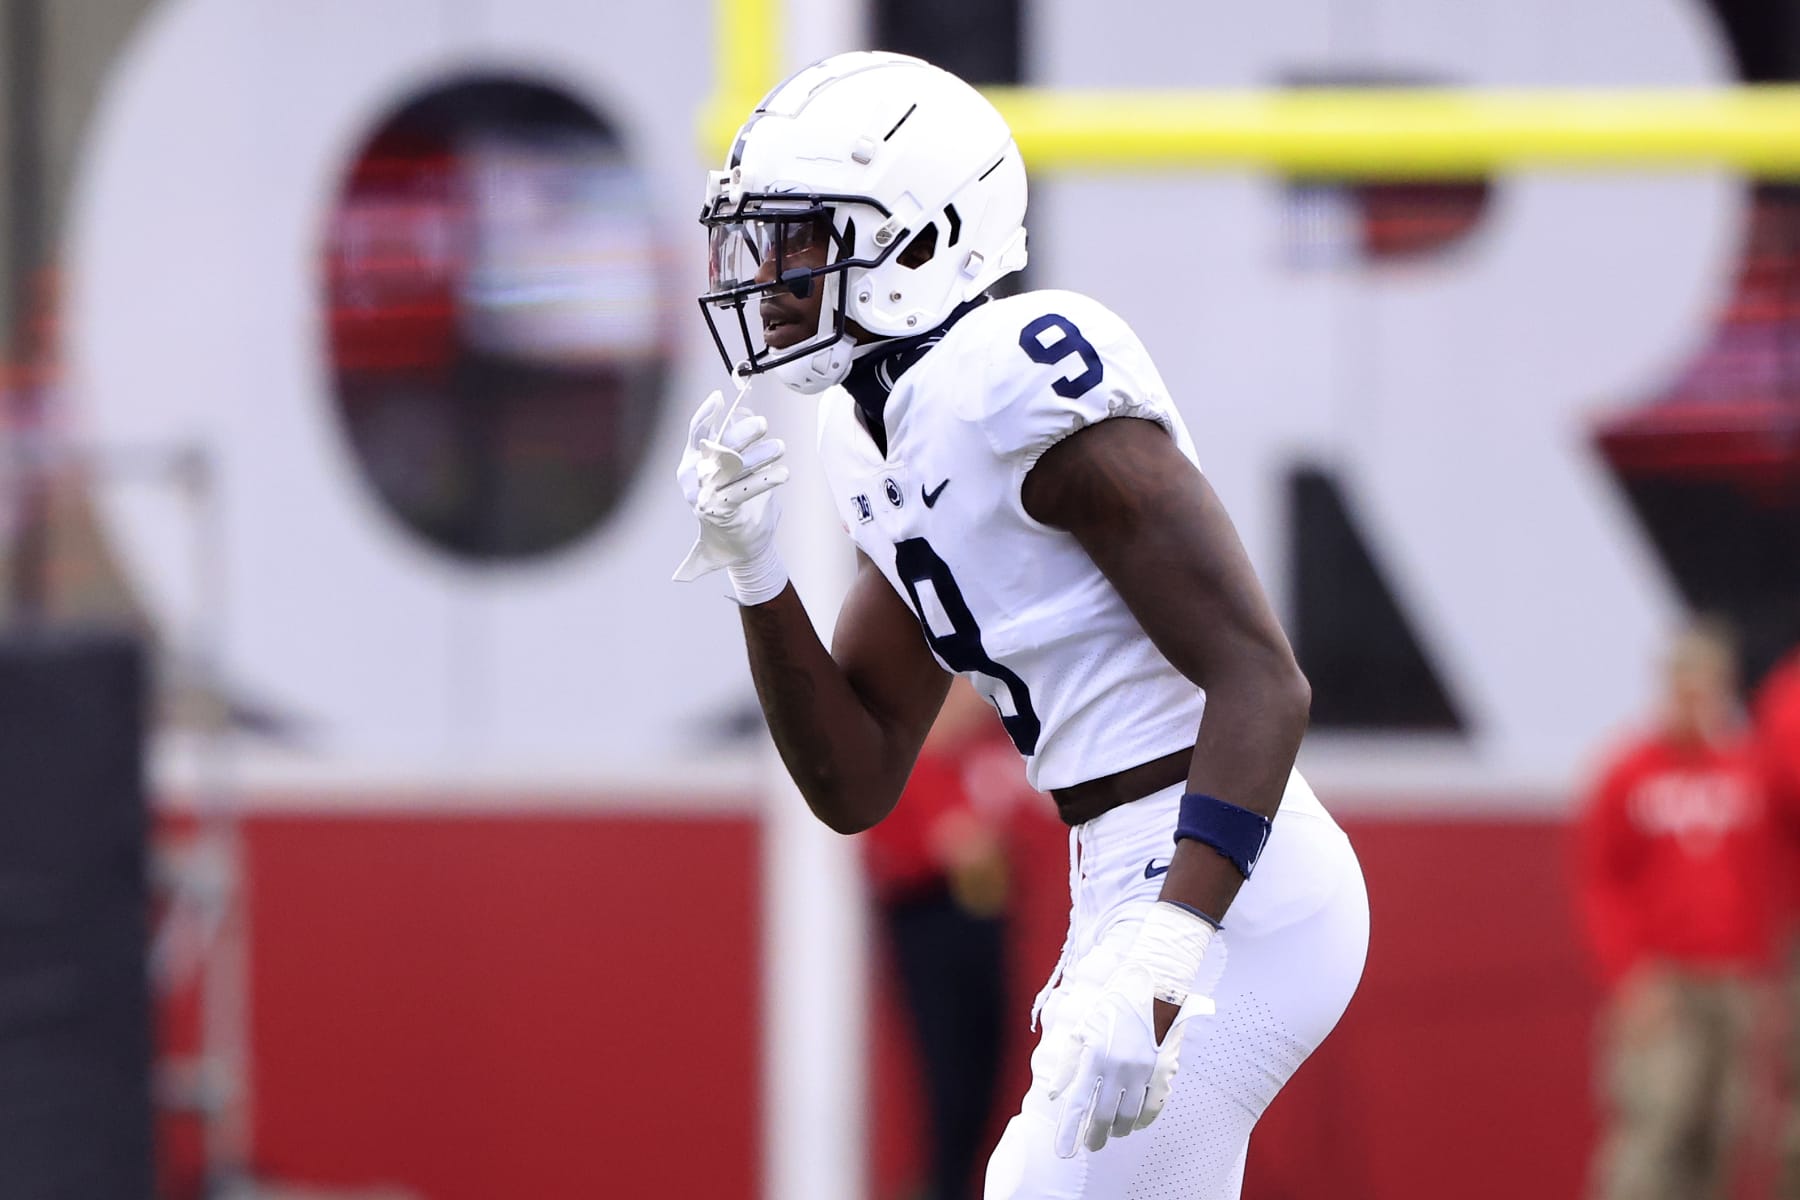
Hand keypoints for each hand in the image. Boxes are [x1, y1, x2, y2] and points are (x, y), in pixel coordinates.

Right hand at [672, 389, 789, 602]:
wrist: (740, 547)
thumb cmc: (738, 504)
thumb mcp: (736, 471)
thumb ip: (736, 444)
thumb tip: (746, 411)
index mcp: (693, 463)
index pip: (696, 433)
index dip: (706, 413)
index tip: (720, 398)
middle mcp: (696, 478)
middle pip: (719, 446)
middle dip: (743, 432)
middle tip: (763, 424)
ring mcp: (706, 495)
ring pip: (734, 466)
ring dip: (760, 454)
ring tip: (780, 447)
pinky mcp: (721, 511)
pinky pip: (743, 490)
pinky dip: (764, 480)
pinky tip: (782, 473)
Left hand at [1045, 905, 1222, 1157]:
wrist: (1152, 987)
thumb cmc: (1112, 1005)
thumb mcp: (1082, 1029)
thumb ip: (1068, 1064)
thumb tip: (1054, 1094)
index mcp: (1095, 1057)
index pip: (1078, 1104)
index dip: (1070, 1131)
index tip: (1063, 1151)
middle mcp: (1118, 1069)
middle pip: (1104, 1116)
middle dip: (1094, 1136)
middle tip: (1090, 1146)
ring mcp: (1143, 1072)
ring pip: (1129, 1116)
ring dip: (1117, 1129)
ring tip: (1110, 1133)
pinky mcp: (1163, 1071)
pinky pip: (1153, 1106)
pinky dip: (1143, 1120)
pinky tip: (1134, 1123)